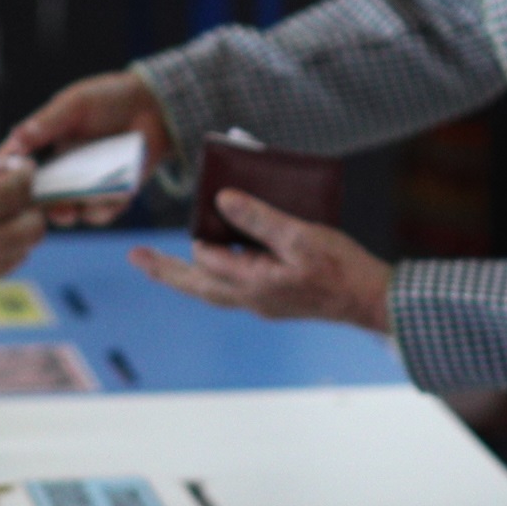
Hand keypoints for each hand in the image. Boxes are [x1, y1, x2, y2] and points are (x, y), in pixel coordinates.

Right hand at [0, 73, 173, 222]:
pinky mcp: (113, 195)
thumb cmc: (109, 98)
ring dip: (67, 213)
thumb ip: (47, 122)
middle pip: (41, 195)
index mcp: (47, 146)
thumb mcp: (75, 104)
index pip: (20, 163)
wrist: (153, 104)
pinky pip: (103, 212)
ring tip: (69, 211)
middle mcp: (63, 169)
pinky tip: (106, 202)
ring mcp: (87, 185)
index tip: (1, 181)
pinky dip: (102, 210)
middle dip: (37, 204)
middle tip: (37, 206)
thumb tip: (17, 137)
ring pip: (70, 209)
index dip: (8, 174)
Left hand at [133, 193, 390, 331]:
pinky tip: (220, 260)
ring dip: (188, 275)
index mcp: (252, 284)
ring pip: (212, 291)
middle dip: (165, 270)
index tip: (210, 205)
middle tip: (135, 257)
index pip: (208, 258)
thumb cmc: (340, 268)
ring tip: (162, 264)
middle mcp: (251, 299)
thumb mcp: (301, 236)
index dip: (203, 233)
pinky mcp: (274, 301)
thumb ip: (259, 219)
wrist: (371, 302)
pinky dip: (217, 274)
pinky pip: (233, 289)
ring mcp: (262, 303)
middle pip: (196, 286)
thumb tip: (223, 202)